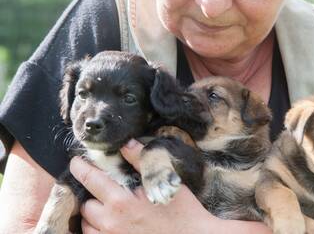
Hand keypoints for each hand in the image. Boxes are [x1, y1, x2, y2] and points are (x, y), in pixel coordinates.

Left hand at [69, 139, 216, 233]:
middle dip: (91, 196)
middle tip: (104, 191)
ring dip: (94, 216)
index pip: (90, 179)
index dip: (80, 168)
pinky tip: (113, 225)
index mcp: (121, 201)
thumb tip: (125, 143)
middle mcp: (111, 223)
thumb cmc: (182, 210)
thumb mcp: (163, 180)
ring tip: (109, 209)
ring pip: (88, 226)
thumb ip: (140, 160)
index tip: (76, 162)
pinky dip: (99, 231)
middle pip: (86, 206)